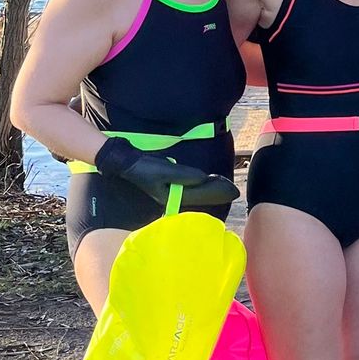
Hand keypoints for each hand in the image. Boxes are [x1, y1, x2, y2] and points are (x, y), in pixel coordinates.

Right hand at [94, 138, 238, 210]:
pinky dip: (201, 186)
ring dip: (210, 189)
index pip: (200, 195)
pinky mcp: (168, 186)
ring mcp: (170, 192)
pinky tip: (205, 182)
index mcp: (171, 197)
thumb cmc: (143, 166)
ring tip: (224, 185)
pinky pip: (190, 188)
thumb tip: (203, 178)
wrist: (125, 161)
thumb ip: (184, 175)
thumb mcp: (164, 170)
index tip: (233, 190)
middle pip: (200, 196)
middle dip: (216, 193)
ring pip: (195, 193)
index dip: (217, 192)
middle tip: (234, 190)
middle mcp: (172, 198)